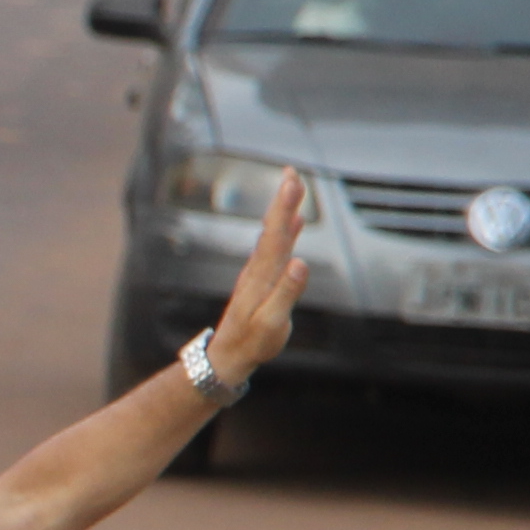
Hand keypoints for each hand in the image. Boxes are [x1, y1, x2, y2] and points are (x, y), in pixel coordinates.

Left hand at [206, 167, 311, 384]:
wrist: (228, 356)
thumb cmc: (252, 343)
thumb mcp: (272, 323)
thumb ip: (286, 292)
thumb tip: (301, 263)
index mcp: (262, 277)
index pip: (275, 237)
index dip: (284, 209)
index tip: (292, 183)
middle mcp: (258, 270)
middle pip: (273, 229)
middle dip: (283, 200)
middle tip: (292, 172)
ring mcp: (259, 273)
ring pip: (273, 235)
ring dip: (283, 210)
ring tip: (293, 186)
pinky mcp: (262, 280)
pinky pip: (276, 248)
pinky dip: (285, 231)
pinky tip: (294, 222)